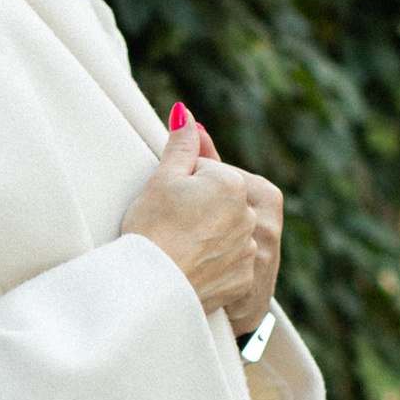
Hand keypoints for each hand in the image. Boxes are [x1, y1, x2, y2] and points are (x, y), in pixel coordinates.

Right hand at [121, 137, 282, 329]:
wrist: (150, 286)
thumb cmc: (150, 229)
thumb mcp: (162, 178)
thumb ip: (182, 144)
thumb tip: (186, 114)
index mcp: (231, 183)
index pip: (206, 173)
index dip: (181, 185)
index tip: (166, 203)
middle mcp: (249, 215)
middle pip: (219, 203)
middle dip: (199, 208)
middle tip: (169, 226)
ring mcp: (249, 249)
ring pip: (226, 233)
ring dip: (208, 237)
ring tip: (178, 248)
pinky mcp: (244, 279)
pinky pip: (230, 265)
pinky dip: (214, 266)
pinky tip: (190, 268)